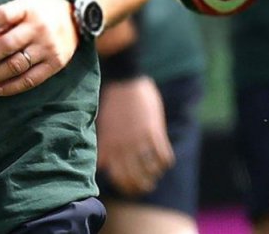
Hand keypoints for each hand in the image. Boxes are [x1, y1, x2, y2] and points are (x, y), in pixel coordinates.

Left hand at [0, 0, 79, 95]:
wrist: (74, 18)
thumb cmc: (40, 11)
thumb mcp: (23, 5)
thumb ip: (3, 19)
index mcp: (28, 9)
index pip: (3, 15)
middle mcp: (39, 28)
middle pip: (7, 45)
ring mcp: (48, 47)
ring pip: (17, 65)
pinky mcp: (55, 64)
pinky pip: (31, 79)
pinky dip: (12, 86)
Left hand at [96, 75, 174, 195]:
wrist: (124, 81)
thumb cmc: (113, 104)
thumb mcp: (104, 127)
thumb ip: (105, 148)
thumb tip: (102, 167)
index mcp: (110, 146)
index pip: (118, 177)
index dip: (126, 187)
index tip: (132, 189)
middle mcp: (124, 146)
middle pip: (136, 177)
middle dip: (142, 186)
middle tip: (147, 186)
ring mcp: (139, 139)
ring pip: (151, 169)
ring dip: (155, 175)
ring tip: (156, 174)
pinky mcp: (153, 130)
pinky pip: (163, 155)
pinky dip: (165, 162)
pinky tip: (165, 161)